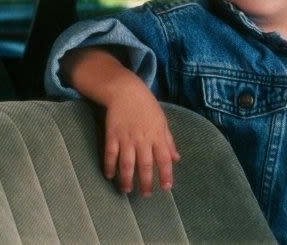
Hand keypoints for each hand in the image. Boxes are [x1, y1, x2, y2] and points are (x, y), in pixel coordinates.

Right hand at [103, 81, 180, 195]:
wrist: (126, 91)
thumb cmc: (147, 107)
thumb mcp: (162, 121)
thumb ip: (169, 141)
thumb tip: (176, 158)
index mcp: (157, 135)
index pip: (164, 158)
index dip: (166, 174)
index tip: (166, 187)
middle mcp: (143, 139)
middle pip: (145, 165)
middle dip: (146, 182)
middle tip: (146, 195)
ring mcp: (126, 138)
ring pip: (127, 163)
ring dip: (127, 178)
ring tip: (127, 190)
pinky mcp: (112, 135)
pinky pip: (110, 154)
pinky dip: (110, 166)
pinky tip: (110, 175)